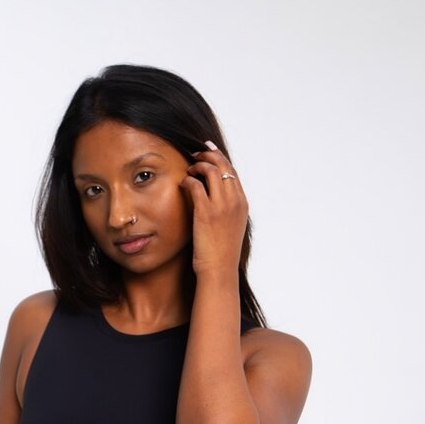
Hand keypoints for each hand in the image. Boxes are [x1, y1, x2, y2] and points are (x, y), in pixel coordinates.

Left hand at [179, 141, 247, 276]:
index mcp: (242, 204)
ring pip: (211, 171)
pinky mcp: (206, 212)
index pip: (232, 173)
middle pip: (224, 166)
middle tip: (196, 154)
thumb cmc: (222, 254)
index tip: (210, 152)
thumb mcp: (231, 229)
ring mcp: (221, 206)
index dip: (220, 159)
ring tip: (189, 168)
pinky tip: (182, 183)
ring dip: (198, 165)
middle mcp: (234, 201)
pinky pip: (196, 185)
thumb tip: (217, 202)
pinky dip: (188, 180)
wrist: (219, 270)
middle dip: (209, 155)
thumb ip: (227, 212)